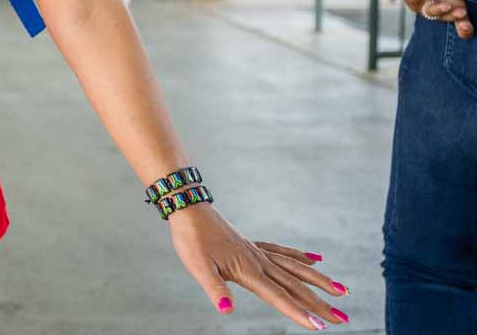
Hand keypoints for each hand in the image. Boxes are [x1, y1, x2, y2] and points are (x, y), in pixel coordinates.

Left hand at [169, 205, 348, 329]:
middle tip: (343, 318)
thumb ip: (215, 289)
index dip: (299, 312)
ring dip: (319, 281)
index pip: (278, 296)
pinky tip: (315, 259)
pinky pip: (282, 252)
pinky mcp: (252, 244)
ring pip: (295, 268)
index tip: (320, 326)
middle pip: (295, 286)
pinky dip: (300, 257)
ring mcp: (257, 252)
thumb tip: (227, 310)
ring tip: (341, 290)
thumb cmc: (191, 240)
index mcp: (248, 271)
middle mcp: (259, 261)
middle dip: (319, 303)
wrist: (188, 208)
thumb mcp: (198, 267)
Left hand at [393, 0, 476, 37]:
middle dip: (454, 17)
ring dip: (439, 10)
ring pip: (431, 13)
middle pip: (447, 19)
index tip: (467, 26)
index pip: (461, 22)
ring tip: (446, 6)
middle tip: (461, 13)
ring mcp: (424, 4)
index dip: (464, 28)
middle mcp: (439, 8)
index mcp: (455, 6)